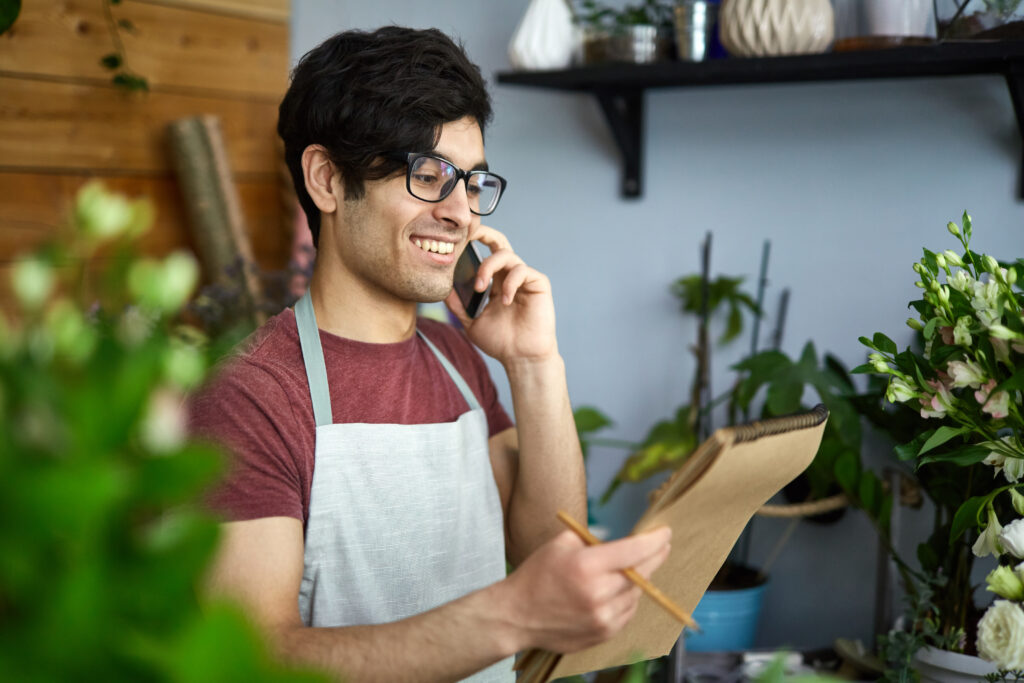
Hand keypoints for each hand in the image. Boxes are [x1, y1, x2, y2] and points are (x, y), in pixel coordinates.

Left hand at [445, 226, 556, 364]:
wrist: (521, 358)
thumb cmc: (500, 342)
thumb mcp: (471, 322)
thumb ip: (457, 305)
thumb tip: (441, 288)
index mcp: (494, 282)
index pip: (483, 253)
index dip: (471, 243)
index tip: (453, 240)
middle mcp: (509, 276)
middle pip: (498, 242)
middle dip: (483, 233)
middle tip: (467, 235)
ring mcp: (525, 278)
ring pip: (506, 254)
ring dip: (488, 267)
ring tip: (479, 288)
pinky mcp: (538, 283)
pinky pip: (522, 271)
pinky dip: (509, 283)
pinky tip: (503, 301)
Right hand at [500, 527, 671, 653]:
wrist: (517, 615)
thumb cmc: (537, 575)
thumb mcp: (561, 544)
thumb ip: (593, 540)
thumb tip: (623, 541)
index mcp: (586, 565)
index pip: (633, 551)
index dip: (654, 540)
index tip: (665, 533)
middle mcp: (597, 593)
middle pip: (641, 573)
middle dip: (654, 558)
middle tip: (661, 547)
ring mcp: (602, 617)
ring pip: (637, 594)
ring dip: (639, 580)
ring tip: (630, 570)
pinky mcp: (603, 634)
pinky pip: (628, 613)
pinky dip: (628, 600)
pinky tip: (617, 591)